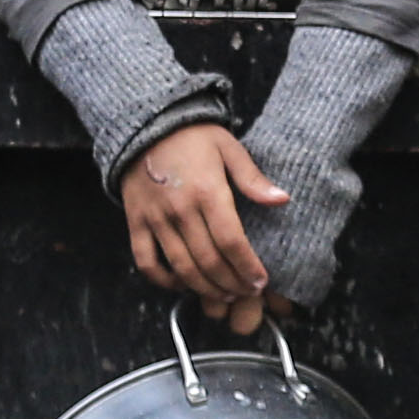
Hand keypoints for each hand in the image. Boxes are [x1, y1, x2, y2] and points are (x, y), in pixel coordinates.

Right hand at [122, 123, 280, 332]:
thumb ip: (253, 178)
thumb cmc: (193, 136)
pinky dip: (164, 281)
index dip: (247, 267)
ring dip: (205, 288)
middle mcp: (180, 209)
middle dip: (232, 284)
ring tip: (224, 295)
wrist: (145, 124)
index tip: (260, 281)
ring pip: (182, 268)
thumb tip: (282, 199)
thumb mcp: (228, 148)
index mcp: (207, 191)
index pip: (231, 241)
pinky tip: (183, 285)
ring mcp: (155, 219)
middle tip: (247, 292)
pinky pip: (147, 262)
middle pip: (209, 261)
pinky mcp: (136, 223)